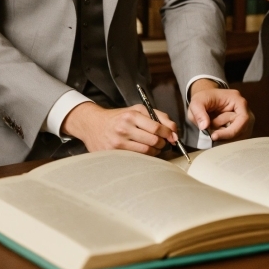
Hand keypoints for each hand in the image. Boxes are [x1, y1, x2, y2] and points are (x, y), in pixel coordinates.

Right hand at [62, 101, 178, 154]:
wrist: (93, 124)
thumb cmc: (119, 117)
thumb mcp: (137, 110)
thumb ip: (158, 116)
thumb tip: (174, 130)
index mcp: (131, 115)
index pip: (156, 127)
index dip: (168, 133)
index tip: (172, 136)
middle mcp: (124, 129)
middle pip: (153, 141)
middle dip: (163, 143)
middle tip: (163, 142)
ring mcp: (118, 143)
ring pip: (146, 152)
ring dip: (155, 151)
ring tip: (153, 146)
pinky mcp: (114, 154)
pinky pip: (136, 158)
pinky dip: (144, 156)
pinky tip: (143, 151)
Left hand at [187, 79, 254, 142]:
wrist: (205, 99)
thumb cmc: (203, 98)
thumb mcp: (197, 102)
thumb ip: (199, 113)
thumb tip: (204, 127)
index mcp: (237, 100)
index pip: (243, 119)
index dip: (230, 131)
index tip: (213, 136)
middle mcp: (245, 110)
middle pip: (241, 129)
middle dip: (224, 132)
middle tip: (210, 128)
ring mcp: (244, 119)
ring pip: (238, 135)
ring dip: (223, 134)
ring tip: (213, 126)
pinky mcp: (241, 127)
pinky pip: (236, 138)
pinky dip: (225, 138)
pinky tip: (217, 131)